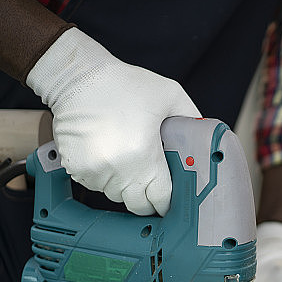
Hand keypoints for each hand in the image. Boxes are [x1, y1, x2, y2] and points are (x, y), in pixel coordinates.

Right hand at [26, 28, 200, 215]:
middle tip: (153, 182)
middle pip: (137, 204)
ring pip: (115, 196)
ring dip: (125, 187)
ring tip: (129, 160)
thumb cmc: (121, 85)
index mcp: (142, 156)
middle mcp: (116, 169)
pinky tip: (109, 155)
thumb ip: (191, 119)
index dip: (167, 200)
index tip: (170, 196)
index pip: (160, 199)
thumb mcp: (170, 95)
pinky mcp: (76, 169)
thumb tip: (205, 138)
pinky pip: (95, 186)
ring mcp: (93, 171)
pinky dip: (105, 178)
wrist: (77, 78)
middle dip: (147, 197)